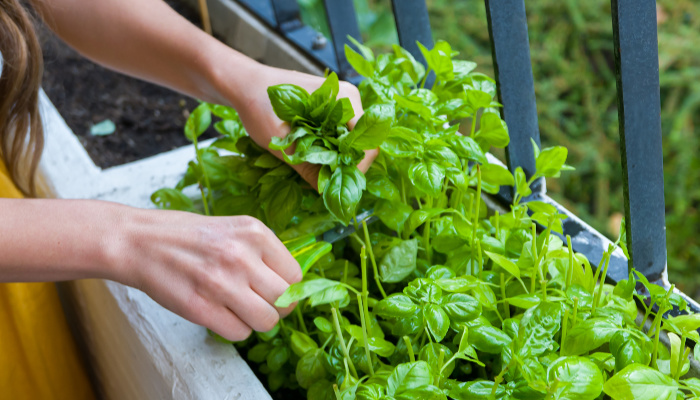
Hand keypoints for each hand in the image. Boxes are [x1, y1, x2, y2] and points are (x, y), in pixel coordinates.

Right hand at [114, 210, 300, 341]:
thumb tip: (291, 284)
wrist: (139, 241)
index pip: (295, 275)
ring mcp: (221, 283)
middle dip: (276, 307)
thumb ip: (263, 253)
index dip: (287, 287)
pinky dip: (235, 329)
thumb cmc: (188, 236)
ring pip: (266, 321)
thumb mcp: (234, 229)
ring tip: (240, 309)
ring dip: (257, 321)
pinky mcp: (201, 308)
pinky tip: (221, 313)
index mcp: (254, 233)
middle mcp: (241, 256)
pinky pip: (239, 333)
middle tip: (260, 303)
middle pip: (285, 301)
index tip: (274, 289)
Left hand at [226, 64, 377, 187]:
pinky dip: (329, 152)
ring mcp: (341, 104)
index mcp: (344, 99)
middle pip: (361, 145)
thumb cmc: (259, 104)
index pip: (367, 144)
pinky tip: (312, 159)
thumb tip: (327, 193)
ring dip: (335, 160)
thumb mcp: (280, 141)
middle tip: (323, 181)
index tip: (334, 183)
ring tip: (315, 171)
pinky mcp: (331, 111)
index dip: (354, 169)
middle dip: (344, 166)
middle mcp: (349, 99)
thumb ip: (306, 166)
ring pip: (350, 143)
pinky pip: (340, 137)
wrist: (244, 84)